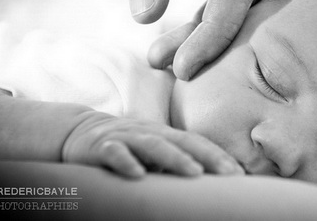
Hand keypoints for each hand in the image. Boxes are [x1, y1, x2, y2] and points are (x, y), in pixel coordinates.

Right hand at [63, 111, 244, 177]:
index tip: (238, 173)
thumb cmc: (124, 147)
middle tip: (229, 173)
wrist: (78, 131)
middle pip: (183, 141)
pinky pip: (114, 152)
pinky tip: (138, 174)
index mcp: (164, 135)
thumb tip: (205, 185)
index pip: (196, 142)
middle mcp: (149, 132)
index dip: (218, 155)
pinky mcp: (101, 146)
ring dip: (175, 158)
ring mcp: (126, 137)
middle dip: (208, 156)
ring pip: (153, 144)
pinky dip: (126, 161)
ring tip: (194, 172)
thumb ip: (173, 164)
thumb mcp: (151, 154)